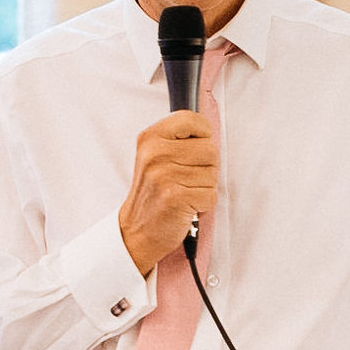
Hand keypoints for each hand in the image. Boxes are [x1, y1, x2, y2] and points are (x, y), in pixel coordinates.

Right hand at [118, 111, 217, 275]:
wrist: (137, 230)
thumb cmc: (153, 192)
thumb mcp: (155, 156)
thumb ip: (179, 140)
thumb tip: (210, 132)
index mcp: (150, 138)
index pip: (191, 119)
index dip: (203, 133)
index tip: (195, 148)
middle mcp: (155, 154)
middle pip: (210, 149)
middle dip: (206, 167)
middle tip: (186, 179)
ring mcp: (164, 176)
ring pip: (213, 174)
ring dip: (204, 187)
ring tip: (184, 192)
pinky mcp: (175, 198)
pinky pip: (211, 195)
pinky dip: (204, 204)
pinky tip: (186, 205)